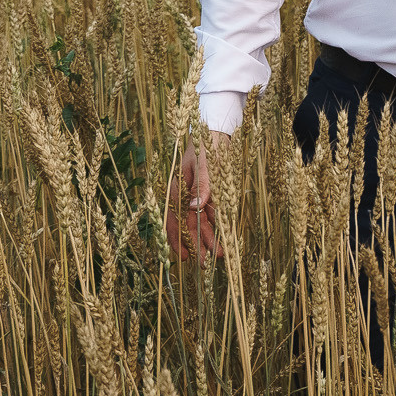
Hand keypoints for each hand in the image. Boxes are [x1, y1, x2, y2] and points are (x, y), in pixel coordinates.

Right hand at [168, 143, 224, 262]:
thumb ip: (202, 186)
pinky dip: (216, 226)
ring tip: (216, 256)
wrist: (216, 131)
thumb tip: (194, 207)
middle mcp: (186, 195)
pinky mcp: (211, 193)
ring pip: (201, 222)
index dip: (177, 238)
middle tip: (204, 264)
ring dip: (207, 238)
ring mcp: (198, 195)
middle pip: (189, 224)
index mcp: (178, 189)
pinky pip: (212, 213)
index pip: (174, 219)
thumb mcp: (204, 164)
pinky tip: (221, 238)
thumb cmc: (206, 146)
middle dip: (196, 244)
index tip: (183, 255)